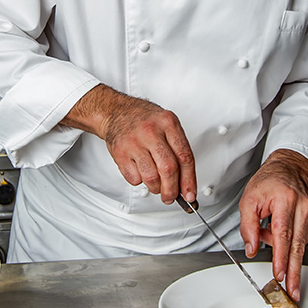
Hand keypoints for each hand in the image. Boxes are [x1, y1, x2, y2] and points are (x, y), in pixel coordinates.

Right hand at [61, 84, 196, 204]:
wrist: (117, 111)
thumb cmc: (145, 121)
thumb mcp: (167, 126)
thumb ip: (178, 150)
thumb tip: (185, 183)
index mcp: (168, 123)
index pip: (185, 157)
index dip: (189, 180)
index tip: (190, 195)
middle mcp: (151, 131)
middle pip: (168, 169)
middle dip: (172, 190)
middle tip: (171, 197)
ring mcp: (134, 142)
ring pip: (151, 177)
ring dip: (156, 188)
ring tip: (156, 185)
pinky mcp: (120, 152)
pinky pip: (134, 178)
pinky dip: (139, 181)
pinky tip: (140, 172)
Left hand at [239, 149, 307, 299]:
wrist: (289, 169)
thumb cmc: (269, 182)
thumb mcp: (249, 200)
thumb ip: (248, 226)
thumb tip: (251, 250)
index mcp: (285, 200)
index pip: (283, 234)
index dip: (281, 257)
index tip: (280, 274)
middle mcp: (303, 207)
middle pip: (298, 246)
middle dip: (294, 271)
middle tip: (293, 291)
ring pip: (299, 244)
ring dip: (283, 249)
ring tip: (268, 232)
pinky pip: (302, 240)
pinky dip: (290, 241)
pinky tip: (280, 230)